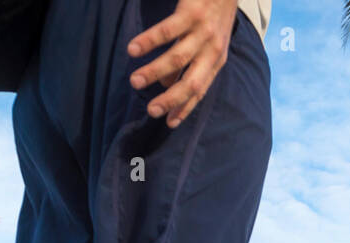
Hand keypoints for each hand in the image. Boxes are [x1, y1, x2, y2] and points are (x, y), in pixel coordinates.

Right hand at [129, 0, 239, 127]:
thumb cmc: (212, 15)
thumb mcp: (207, 43)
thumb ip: (189, 64)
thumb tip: (167, 85)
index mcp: (216, 60)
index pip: (200, 90)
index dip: (185, 108)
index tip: (168, 123)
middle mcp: (212, 50)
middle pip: (191, 82)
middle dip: (171, 99)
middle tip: (151, 111)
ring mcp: (203, 32)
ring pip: (177, 59)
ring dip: (154, 72)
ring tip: (135, 82)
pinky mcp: (192, 13)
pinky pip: (167, 31)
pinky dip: (149, 41)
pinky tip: (133, 50)